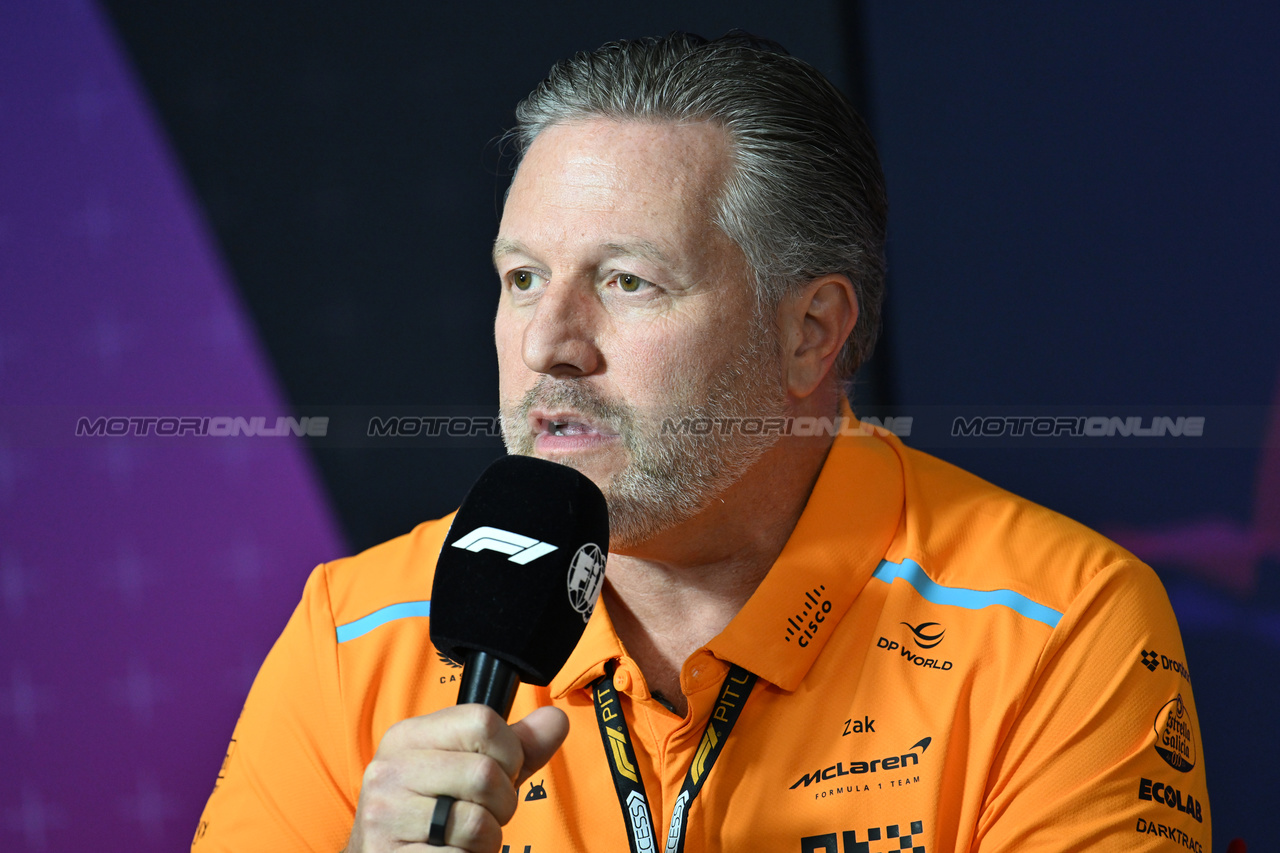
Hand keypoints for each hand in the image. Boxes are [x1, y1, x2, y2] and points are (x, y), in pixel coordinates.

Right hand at [343, 704, 568, 851]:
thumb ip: (516, 747)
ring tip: (464, 839)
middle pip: (485, 774)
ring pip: (477, 824)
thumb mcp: (468, 770)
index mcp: (408, 737)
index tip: (499, 774)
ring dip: (487, 841)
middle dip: (501, 805)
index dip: (509, 753)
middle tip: (481, 815)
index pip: (483, 722)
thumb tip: (555, 720)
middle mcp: (389, 770)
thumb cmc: (431, 814)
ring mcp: (385, 816)